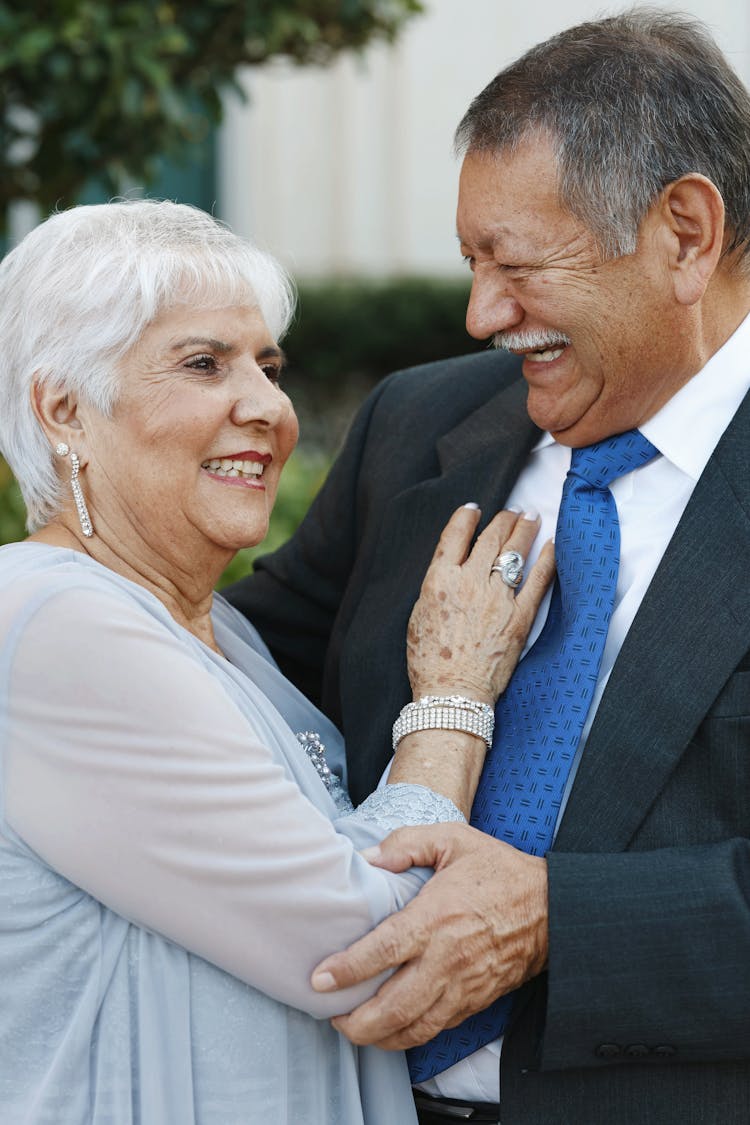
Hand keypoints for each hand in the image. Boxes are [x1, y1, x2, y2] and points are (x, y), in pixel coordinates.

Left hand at [310, 822, 548, 1048]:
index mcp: (436, 917)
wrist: (550, 906)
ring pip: (414, 1028)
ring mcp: (462, 985)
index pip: (383, 952)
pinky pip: (436, 1028)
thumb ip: (406, 843)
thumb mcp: (453, 838)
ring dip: (379, 1037)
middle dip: (357, 1022)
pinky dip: (408, 1037)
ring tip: (354, 1029)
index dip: (347, 970)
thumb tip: (368, 858)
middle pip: (394, 1007)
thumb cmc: (499, 870)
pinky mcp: (475, 1000)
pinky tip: (389, 1030)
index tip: (320, 979)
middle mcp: (447, 958)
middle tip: (332, 1016)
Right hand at [408, 505, 554, 703]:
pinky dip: (547, 560)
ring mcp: (497, 599)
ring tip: (530, 517)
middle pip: (490, 539)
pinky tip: (552, 546)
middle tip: (512, 511)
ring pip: (514, 552)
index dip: (465, 517)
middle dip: (502, 520)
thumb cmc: (429, 661)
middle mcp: (469, 583)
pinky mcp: (520, 616)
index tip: (473, 508)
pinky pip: (537, 581)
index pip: (455, 536)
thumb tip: (451, 571)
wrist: (452, 692)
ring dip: (523, 530)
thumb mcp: (418, 615)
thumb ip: (437, 587)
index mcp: (439, 581)